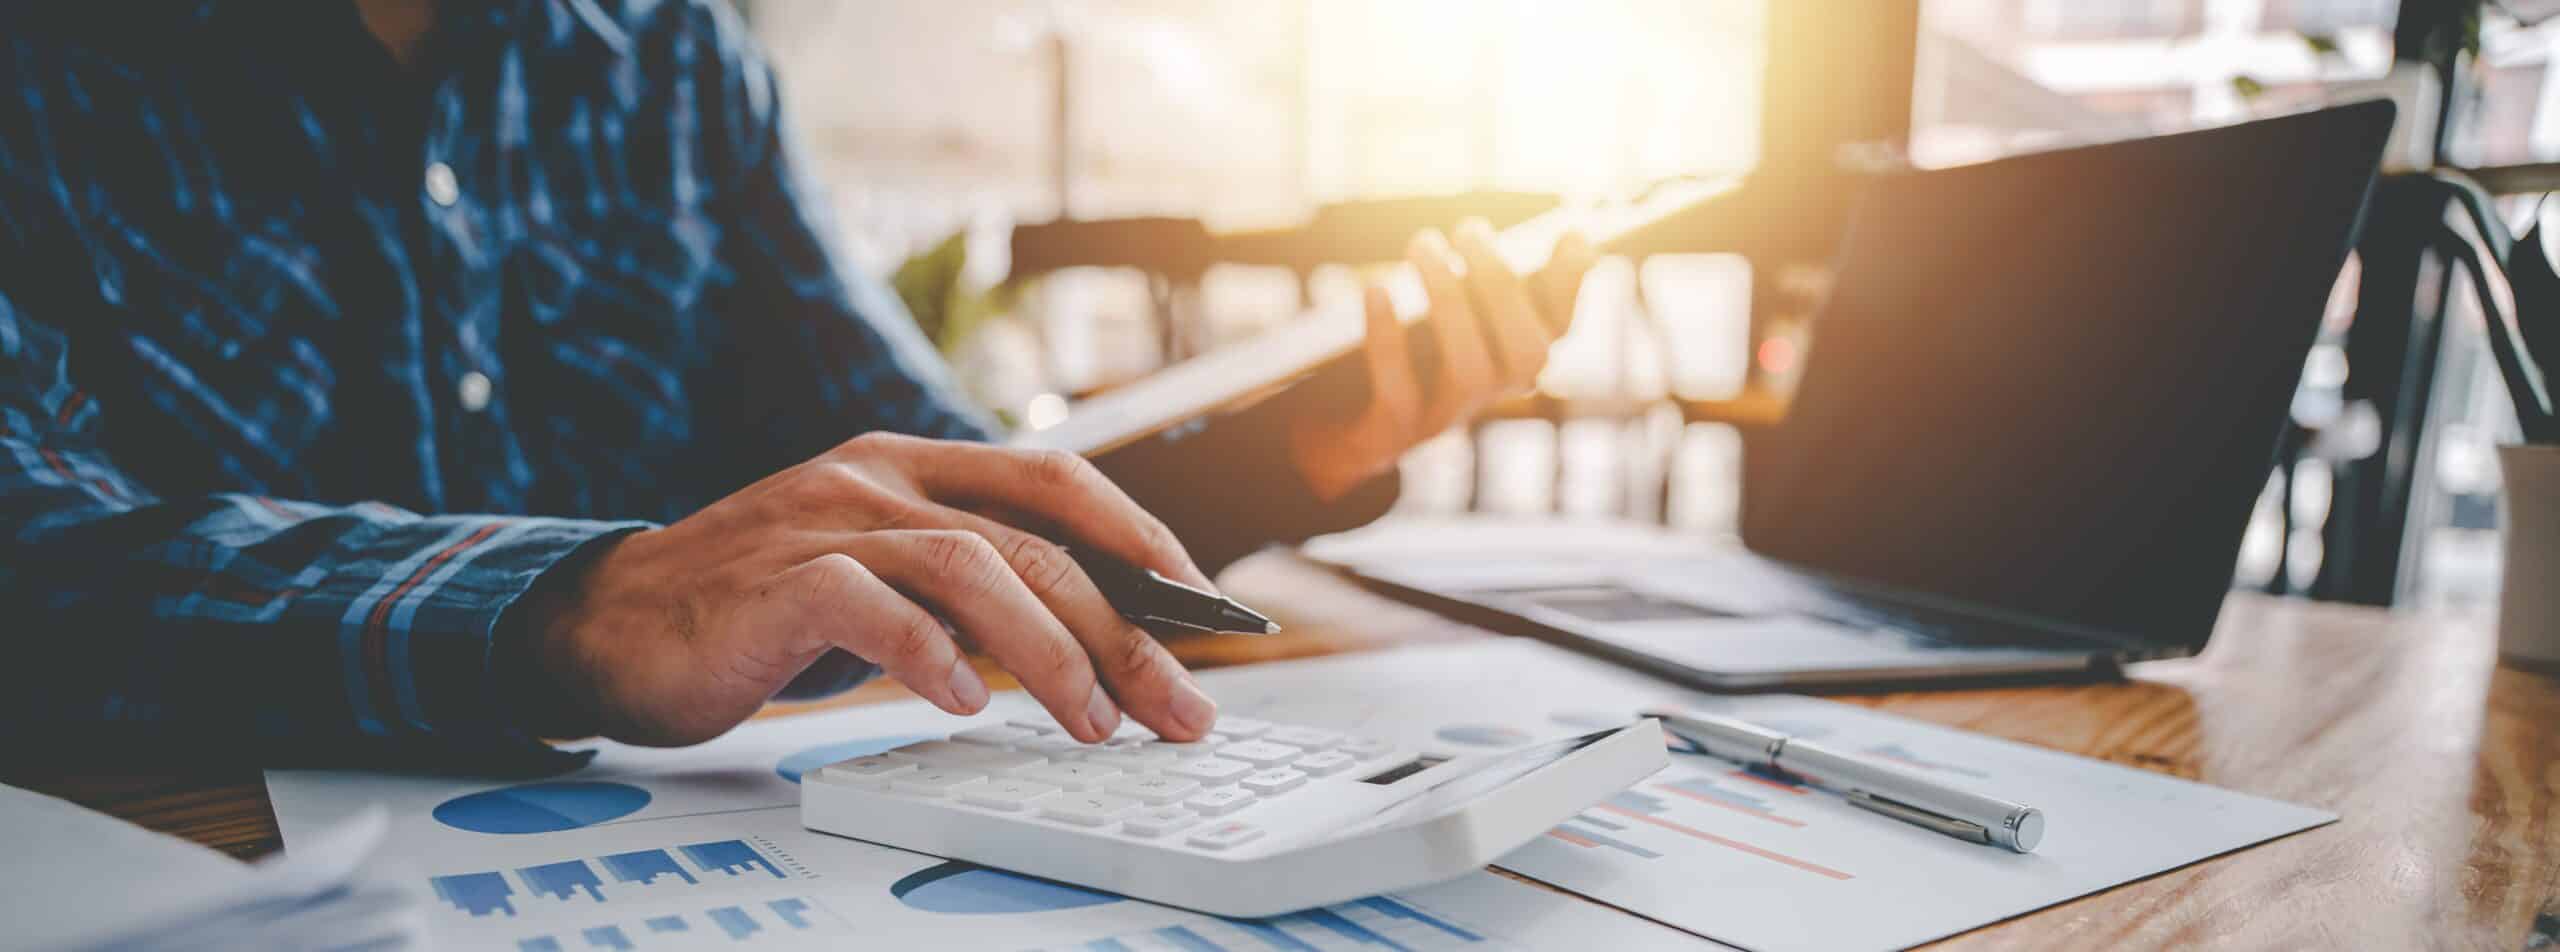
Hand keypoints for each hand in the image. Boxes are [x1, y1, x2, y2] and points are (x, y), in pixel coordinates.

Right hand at [510, 433, 1221, 746]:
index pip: (1057, 480)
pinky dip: (928, 655)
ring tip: (1091, 721)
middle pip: (1036, 542)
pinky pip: (869, 608)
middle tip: (1175, 705)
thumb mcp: (879, 575)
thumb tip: (1092, 634)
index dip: (1141, 538)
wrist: (608, 623)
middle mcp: (875, 478)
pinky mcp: (773, 584)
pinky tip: (962, 704)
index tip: (1203, 609)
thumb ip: (965, 582)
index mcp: (911, 464)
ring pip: (971, 566)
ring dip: (1049, 650)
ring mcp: (823, 523)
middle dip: (1124, 630)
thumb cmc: (758, 608)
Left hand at [1291, 221, 1595, 499]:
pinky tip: (1376, 289)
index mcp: (1511, 362)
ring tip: (1422, 243)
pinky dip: (1388, 340)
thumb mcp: (1461, 314)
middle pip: (1526, 354)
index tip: (1570, 234)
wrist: (1345, 431)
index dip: (1570, 287)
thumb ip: (1506, 281)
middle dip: (1502, 286)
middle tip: (1468, 228)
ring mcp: (1445, 419)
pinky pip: (1398, 394)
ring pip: (1470, 372)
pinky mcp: (1393, 435)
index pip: (1559, 330)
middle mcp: (1490, 396)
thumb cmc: (1414, 359)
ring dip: (1450, 302)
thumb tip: (1579, 239)